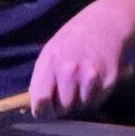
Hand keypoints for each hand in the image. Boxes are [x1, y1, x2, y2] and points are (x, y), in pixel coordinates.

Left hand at [29, 0, 131, 116]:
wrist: (104, 24)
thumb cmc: (72, 40)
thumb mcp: (49, 53)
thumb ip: (39, 80)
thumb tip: (26, 108)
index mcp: (52, 62)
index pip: (41, 99)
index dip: (41, 111)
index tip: (43, 112)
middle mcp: (71, 70)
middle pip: (63, 108)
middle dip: (63, 106)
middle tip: (66, 93)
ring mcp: (91, 76)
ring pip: (81, 107)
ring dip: (80, 101)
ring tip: (81, 83)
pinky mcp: (109, 81)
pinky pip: (97, 101)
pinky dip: (94, 96)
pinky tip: (93, 81)